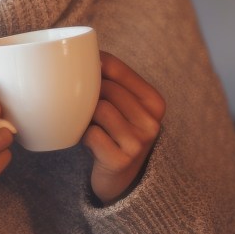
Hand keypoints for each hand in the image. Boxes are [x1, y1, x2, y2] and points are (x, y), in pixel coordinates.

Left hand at [83, 52, 165, 204]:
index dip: (92, 64)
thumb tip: (84, 51)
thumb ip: (112, 82)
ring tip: (86, 123)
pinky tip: (86, 141)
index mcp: (154, 102)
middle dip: (87, 94)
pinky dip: (82, 135)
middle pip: (106, 88)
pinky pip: (91, 135)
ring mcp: (139, 142)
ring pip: (100, 109)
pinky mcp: (121, 160)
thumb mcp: (123, 107)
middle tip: (81, 105)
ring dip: (85, 116)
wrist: (120, 182)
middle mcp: (152, 121)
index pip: (116, 68)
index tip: (80, 69)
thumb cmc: (114, 135)